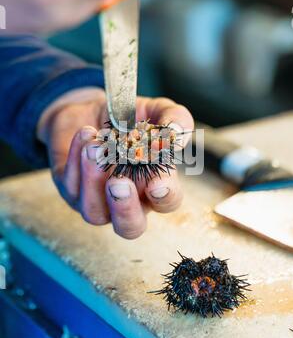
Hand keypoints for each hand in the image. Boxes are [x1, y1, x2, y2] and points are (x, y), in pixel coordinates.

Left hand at [38, 88, 193, 238]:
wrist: (86, 110)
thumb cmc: (125, 118)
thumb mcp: (154, 111)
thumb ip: (173, 117)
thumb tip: (176, 131)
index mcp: (153, 186)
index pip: (166, 202)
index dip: (165, 197)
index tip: (157, 183)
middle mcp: (126, 200)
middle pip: (130, 227)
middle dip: (125, 208)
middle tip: (118, 182)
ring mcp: (96, 199)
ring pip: (94, 212)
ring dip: (93, 180)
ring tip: (94, 147)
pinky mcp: (70, 190)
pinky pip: (71, 185)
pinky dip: (76, 158)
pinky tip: (85, 135)